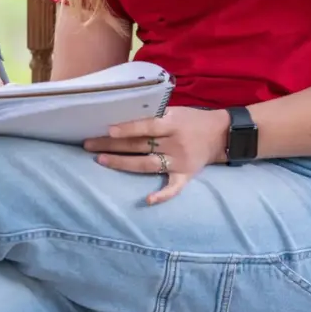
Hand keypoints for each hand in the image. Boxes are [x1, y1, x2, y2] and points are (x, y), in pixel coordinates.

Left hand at [84, 107, 231, 204]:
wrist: (221, 134)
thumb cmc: (191, 119)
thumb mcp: (175, 110)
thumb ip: (154, 115)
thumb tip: (122, 117)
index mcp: (172, 124)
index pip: (147, 126)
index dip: (128, 128)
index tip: (108, 130)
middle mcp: (175, 143)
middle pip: (140, 145)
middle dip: (113, 146)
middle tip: (89, 145)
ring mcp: (180, 162)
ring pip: (147, 165)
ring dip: (123, 164)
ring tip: (101, 161)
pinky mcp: (186, 176)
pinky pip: (173, 188)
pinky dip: (162, 195)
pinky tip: (147, 201)